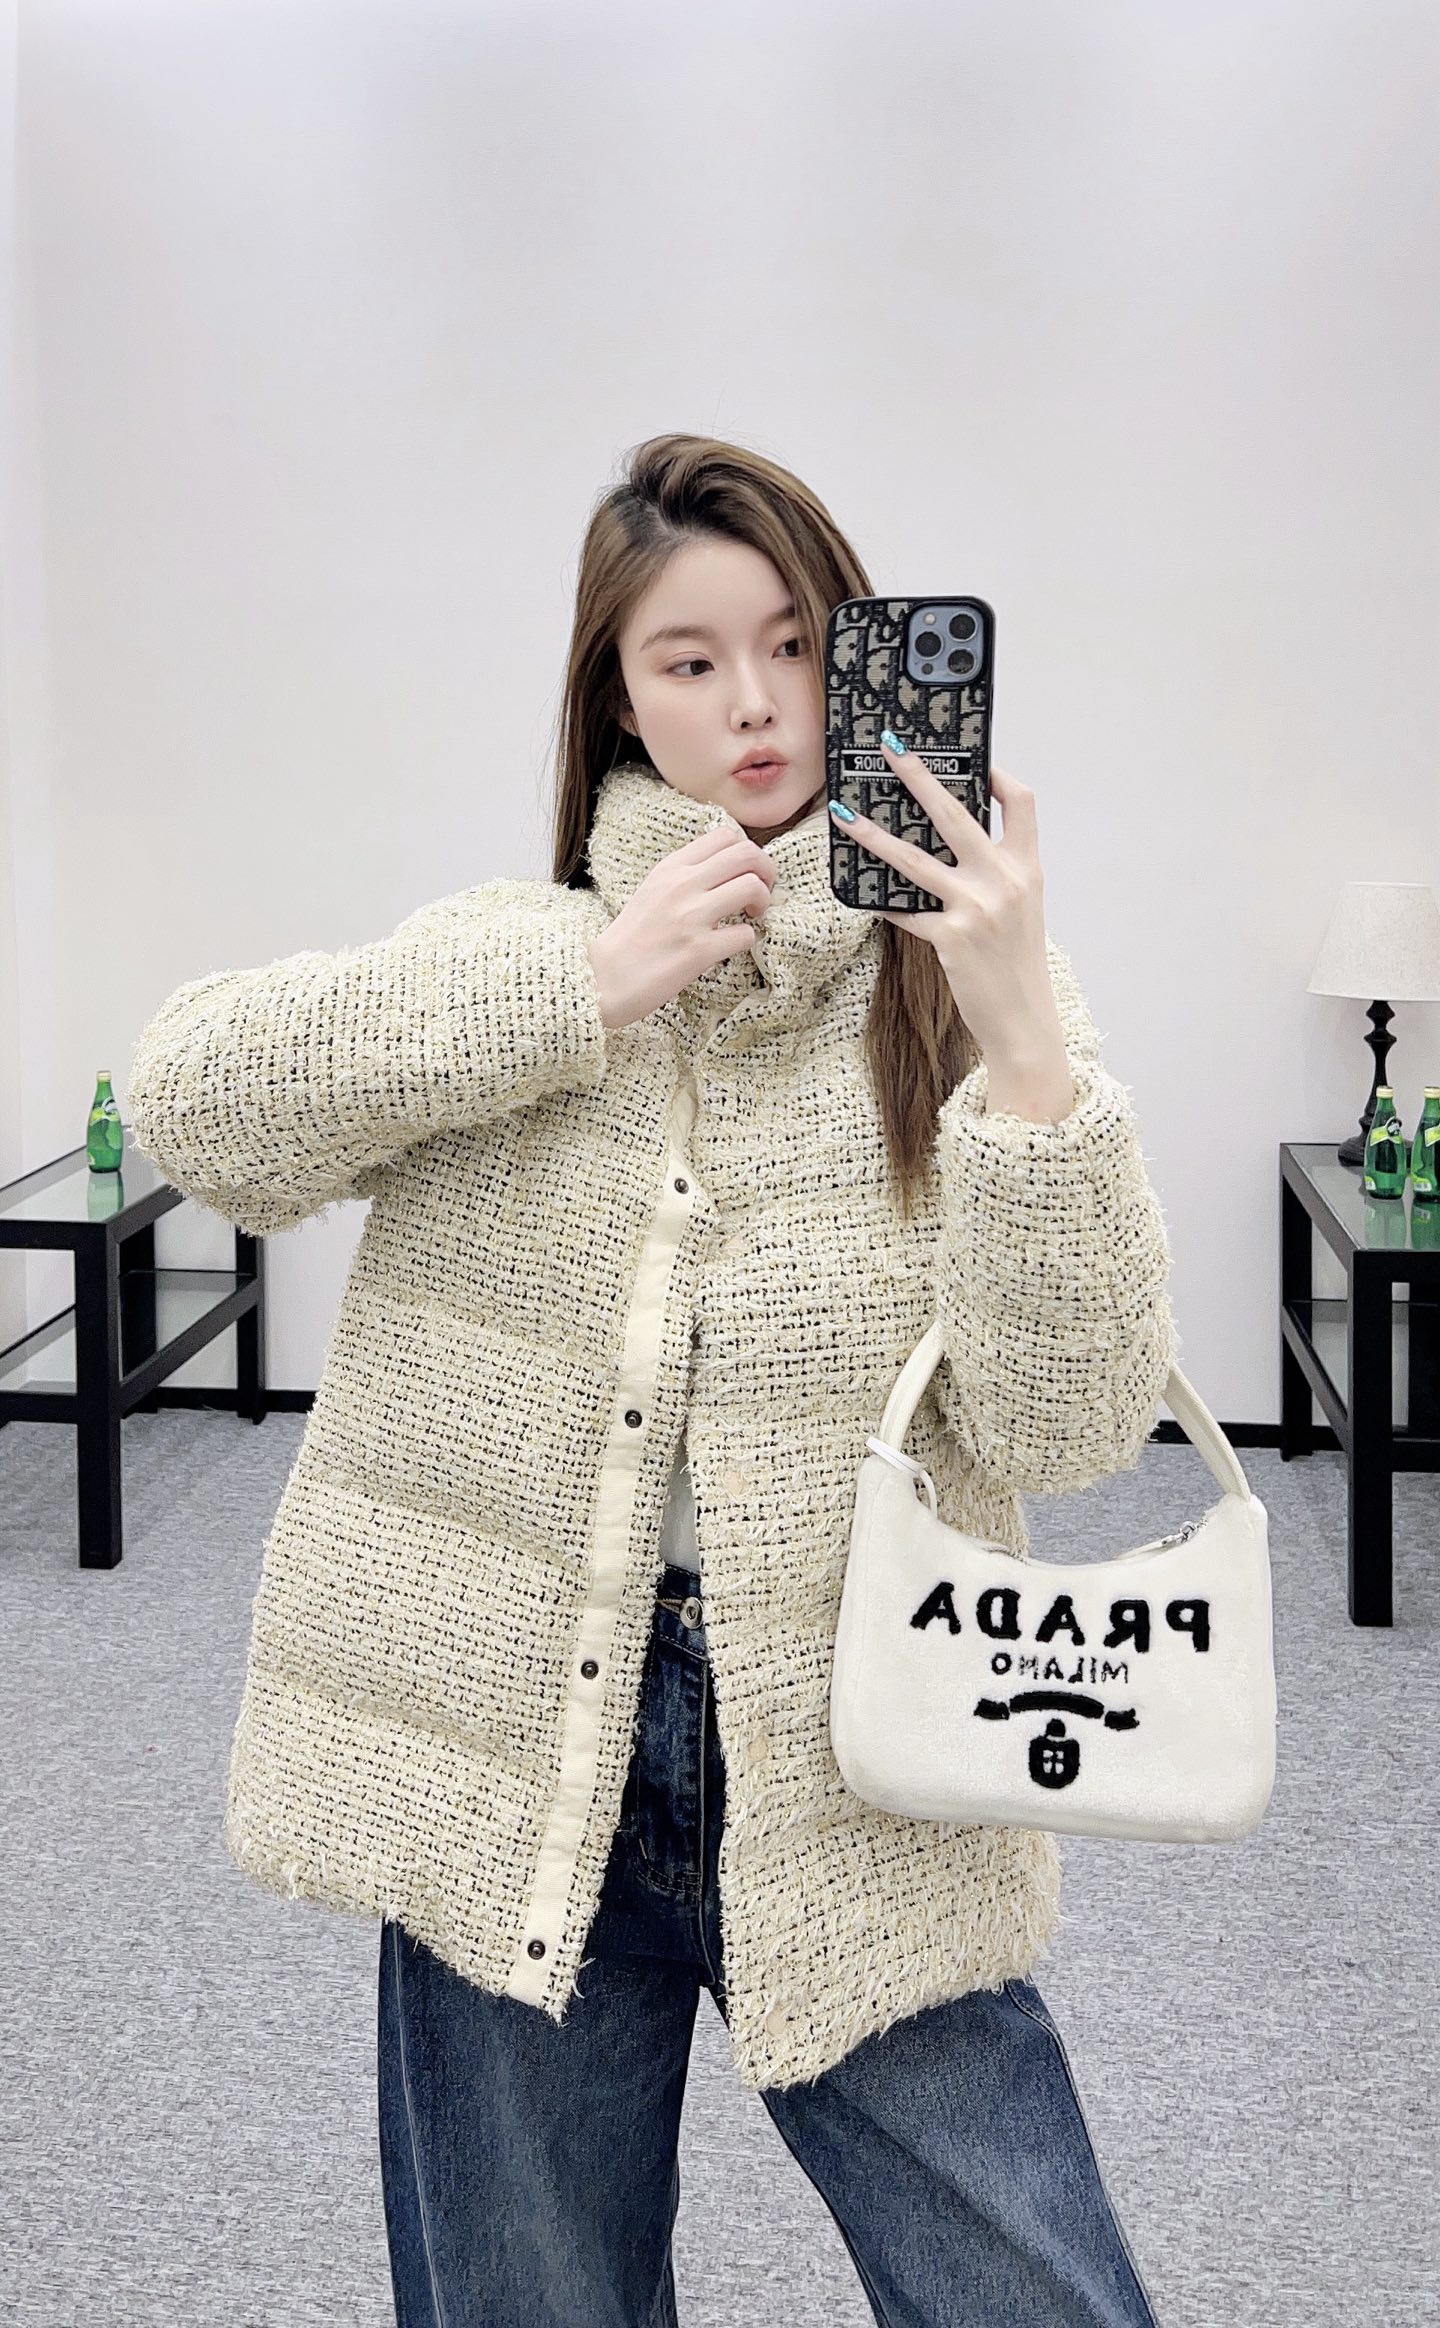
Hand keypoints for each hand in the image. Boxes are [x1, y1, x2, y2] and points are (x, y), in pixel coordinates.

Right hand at [588, 826, 776, 1031]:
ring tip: (752, 916)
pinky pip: (746, 935)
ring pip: (753, 887)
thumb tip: (728, 866)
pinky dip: (748, 940)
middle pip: (747, 854)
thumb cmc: (632, 938)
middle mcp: (682, 885)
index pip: (725, 835)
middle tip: (762, 892)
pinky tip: (732, 945)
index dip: (748, 851)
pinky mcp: (699, 950)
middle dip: (766, 871)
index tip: (746, 872)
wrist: (604, 977)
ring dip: (763, 902)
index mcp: (671, 867)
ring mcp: (691, 917)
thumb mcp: (653, 889)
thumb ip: (686, 874)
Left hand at [834, 734, 1063, 1066]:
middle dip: (917, 775)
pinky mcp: (951, 936)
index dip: (996, 774)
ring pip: (913, 858)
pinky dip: (884, 903)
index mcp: (1027, 867)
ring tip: (843, 815)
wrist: (1023, 1020)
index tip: (971, 758)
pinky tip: (865, 895)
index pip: (1021, 802)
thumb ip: (995, 873)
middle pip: (955, 813)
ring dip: (872, 835)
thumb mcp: (1020, 909)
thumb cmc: (1017, 964)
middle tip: (889, 748)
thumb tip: (951, 845)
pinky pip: (905, 911)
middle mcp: (1004, 879)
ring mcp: (977, 907)